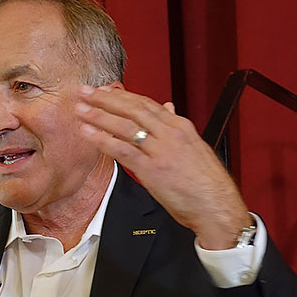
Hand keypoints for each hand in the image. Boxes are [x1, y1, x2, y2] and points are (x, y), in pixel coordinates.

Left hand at [75, 85, 250, 248]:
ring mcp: (161, 150)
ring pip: (125, 126)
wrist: (217, 206)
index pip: (146, 104)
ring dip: (99, 115)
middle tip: (84, 91)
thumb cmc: (206, 184)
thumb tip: (167, 109)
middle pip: (132, 109)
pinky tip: (88, 133)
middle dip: (105, 98)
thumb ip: (176, 127)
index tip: (104, 90)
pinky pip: (123, 150)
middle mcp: (170, 133)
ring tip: (80, 109)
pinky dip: (103, 140)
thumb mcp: (194, 147)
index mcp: (180, 127)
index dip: (122, 96)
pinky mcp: (152, 169)